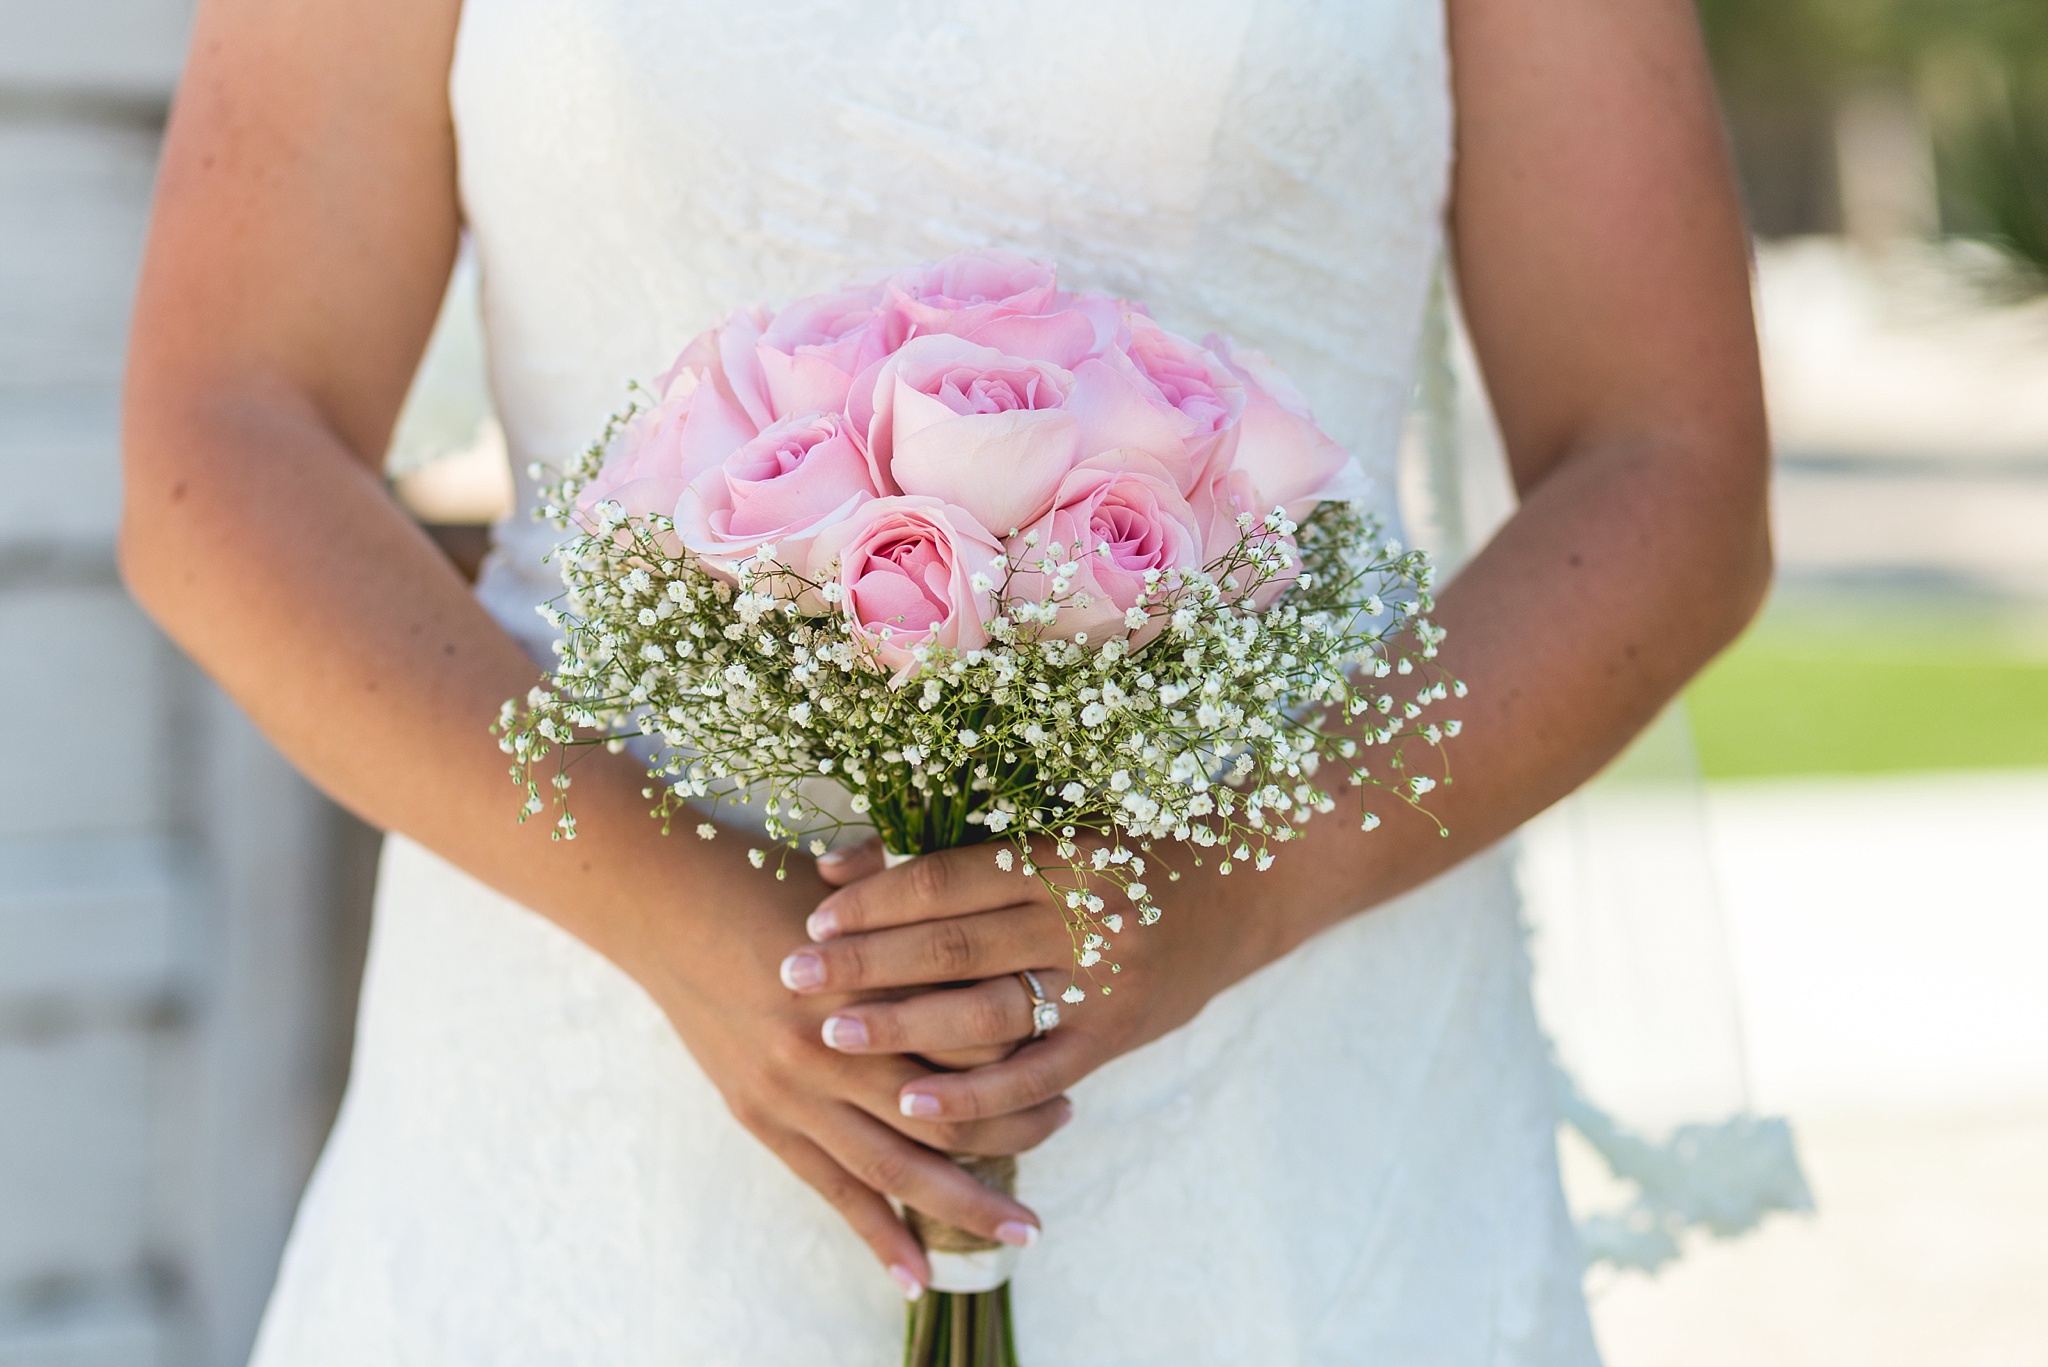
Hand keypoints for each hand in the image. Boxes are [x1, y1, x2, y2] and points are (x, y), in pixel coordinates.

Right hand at [623, 838, 1069, 1291]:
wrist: (666, 901)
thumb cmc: (767, 878)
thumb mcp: (856, 886)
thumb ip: (922, 913)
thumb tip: (998, 925)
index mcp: (871, 982)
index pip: (975, 1040)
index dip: (1029, 1050)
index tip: (1066, 1045)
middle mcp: (837, 1047)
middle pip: (950, 1115)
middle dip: (1018, 1133)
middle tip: (1070, 1124)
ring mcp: (796, 1092)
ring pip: (899, 1169)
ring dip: (966, 1205)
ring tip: (1022, 1229)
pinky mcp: (763, 1118)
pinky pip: (832, 1191)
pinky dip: (877, 1236)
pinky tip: (915, 1276)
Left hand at [798, 838, 1288, 1126]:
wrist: (1243, 890)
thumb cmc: (1125, 851)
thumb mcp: (1049, 831)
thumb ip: (954, 849)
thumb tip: (839, 864)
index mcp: (1060, 854)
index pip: (948, 878)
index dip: (877, 898)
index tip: (812, 914)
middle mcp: (1083, 917)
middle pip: (953, 946)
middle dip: (865, 964)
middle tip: (792, 976)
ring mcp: (1104, 983)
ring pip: (987, 1015)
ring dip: (904, 1030)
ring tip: (833, 1037)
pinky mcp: (1117, 1037)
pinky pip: (1036, 1076)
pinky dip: (974, 1095)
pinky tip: (914, 1104)